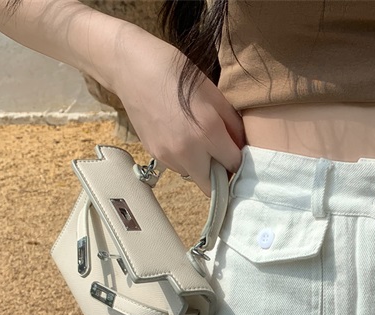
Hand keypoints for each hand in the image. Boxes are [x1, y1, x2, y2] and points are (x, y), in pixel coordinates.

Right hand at [107, 23, 243, 195]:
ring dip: (202, 168)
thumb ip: (233, 125)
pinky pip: (178, 167)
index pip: (234, 166)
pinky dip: (185, 160)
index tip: (238, 155)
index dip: (239, 162)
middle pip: (212, 186)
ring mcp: (168, 156)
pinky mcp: (155, 155)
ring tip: (199, 142)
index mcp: (208, 133)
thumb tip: (243, 148)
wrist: (131, 67)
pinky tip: (181, 136)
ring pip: (195, 177)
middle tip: (222, 158)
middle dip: (221, 176)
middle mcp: (188, 152)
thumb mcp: (213, 93)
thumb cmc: (175, 73)